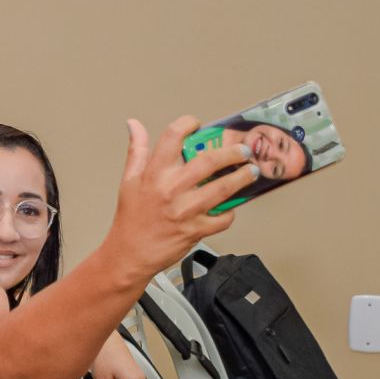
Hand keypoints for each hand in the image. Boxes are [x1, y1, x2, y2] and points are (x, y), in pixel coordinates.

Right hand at [107, 118, 256, 280]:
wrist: (129, 254)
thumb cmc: (130, 219)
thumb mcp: (128, 180)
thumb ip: (137, 151)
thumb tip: (134, 126)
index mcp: (153, 174)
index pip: (172, 137)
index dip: (188, 124)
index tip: (197, 125)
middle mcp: (170, 189)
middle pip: (209, 160)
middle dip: (232, 152)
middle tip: (243, 150)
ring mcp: (184, 210)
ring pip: (222, 188)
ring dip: (242, 178)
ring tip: (250, 172)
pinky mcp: (195, 230)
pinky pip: (222, 218)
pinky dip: (230, 212)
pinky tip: (229, 207)